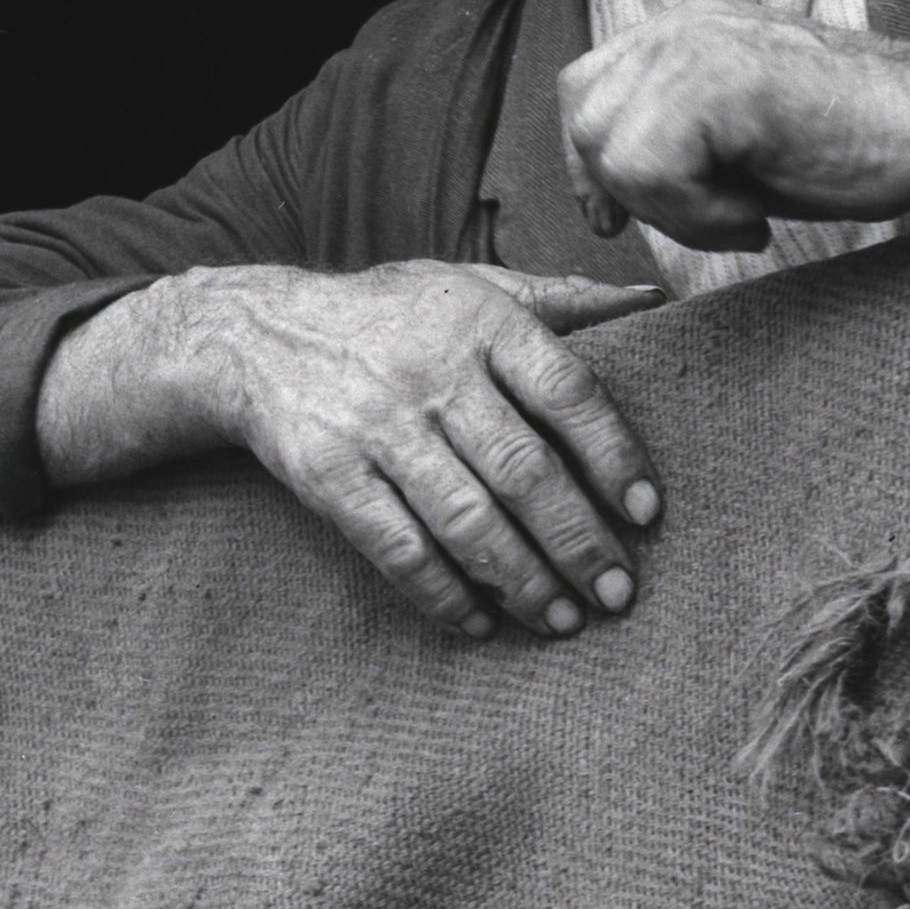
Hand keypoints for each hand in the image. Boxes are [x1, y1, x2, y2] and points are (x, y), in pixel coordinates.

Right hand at [37, 261, 664, 637]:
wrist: (254, 336)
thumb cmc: (390, 316)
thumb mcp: (470, 285)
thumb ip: (561, 298)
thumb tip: (655, 298)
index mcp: (480, 321)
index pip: (566, 391)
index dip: (614, 455)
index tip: (648, 513)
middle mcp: (430, 372)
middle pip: (523, 470)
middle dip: (578, 541)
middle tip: (618, 593)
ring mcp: (376, 426)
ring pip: (465, 520)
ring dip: (521, 580)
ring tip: (561, 619)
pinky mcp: (328, 476)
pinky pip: (396, 548)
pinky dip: (441, 593)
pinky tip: (479, 623)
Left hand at [558, 0, 909, 248]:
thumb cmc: (854, 144)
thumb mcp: (739, 138)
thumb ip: (674, 140)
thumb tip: (607, 191)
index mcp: (686, 31)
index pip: (586, 87)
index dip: (587, 162)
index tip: (612, 217)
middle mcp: (681, 26)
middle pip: (584, 117)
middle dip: (629, 192)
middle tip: (712, 219)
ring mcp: (695, 45)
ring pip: (609, 149)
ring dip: (670, 209)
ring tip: (742, 216)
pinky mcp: (715, 81)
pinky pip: (650, 171)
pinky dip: (697, 215)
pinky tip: (755, 216)